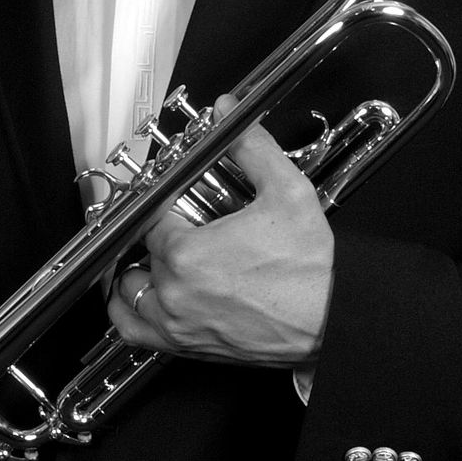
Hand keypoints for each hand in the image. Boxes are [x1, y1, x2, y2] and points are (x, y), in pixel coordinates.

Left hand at [106, 102, 333, 365]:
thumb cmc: (313, 270)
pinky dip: (132, 314)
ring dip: (133, 274)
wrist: (334, 321)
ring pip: (127, 296)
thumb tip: (227, 111)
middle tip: (178, 224)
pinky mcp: (189, 348)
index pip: (149, 218)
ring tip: (152, 258)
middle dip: (154, 235)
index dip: (162, 203)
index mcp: (187, 254)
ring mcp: (178, 326)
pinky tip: (146, 296)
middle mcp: (174, 294)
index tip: (176, 200)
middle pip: (137, 254)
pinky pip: (137, 333)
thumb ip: (251, 147)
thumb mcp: (288, 192)